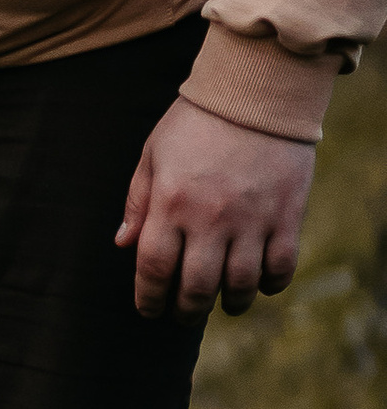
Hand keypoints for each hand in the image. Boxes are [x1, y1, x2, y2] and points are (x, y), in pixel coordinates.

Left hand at [117, 95, 315, 319]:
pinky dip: (269, 285)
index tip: (149, 310)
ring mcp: (252, 219)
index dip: (148, 298)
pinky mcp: (287, 216)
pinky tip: (258, 284)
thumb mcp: (154, 153)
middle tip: (183, 315)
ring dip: (229, 304)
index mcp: (170, 202)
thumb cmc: (196, 121)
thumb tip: (122, 244)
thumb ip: (138, 201)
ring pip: (239, 285)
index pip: (153, 268)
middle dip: (186, 311)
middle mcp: (209, 217)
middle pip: (195, 287)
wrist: (256, 92)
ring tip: (221, 305)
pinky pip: (280, 267)